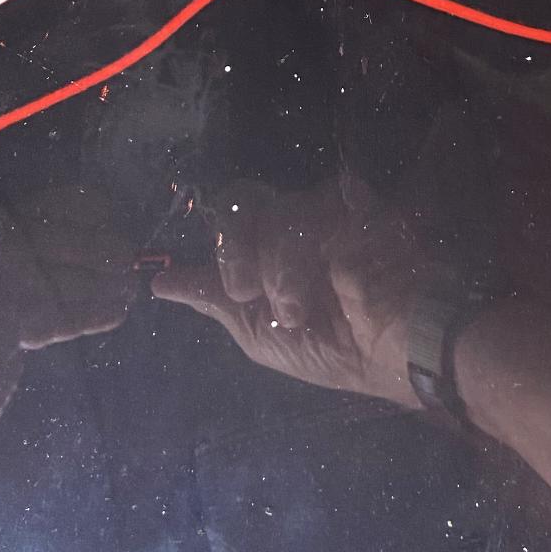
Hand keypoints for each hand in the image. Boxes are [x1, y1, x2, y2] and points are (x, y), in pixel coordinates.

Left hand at [149, 175, 423, 408]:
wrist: (392, 351)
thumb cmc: (330, 349)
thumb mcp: (260, 335)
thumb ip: (212, 299)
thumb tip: (158, 282)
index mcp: (266, 249)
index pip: (230, 217)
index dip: (218, 239)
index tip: (210, 276)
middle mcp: (291, 223)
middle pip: (241, 201)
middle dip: (235, 249)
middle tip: (244, 290)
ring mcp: (324, 212)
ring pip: (278, 212)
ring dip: (281, 268)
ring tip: (298, 308)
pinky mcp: (358, 206)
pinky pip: (325, 203)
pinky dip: (324, 245)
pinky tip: (338, 277)